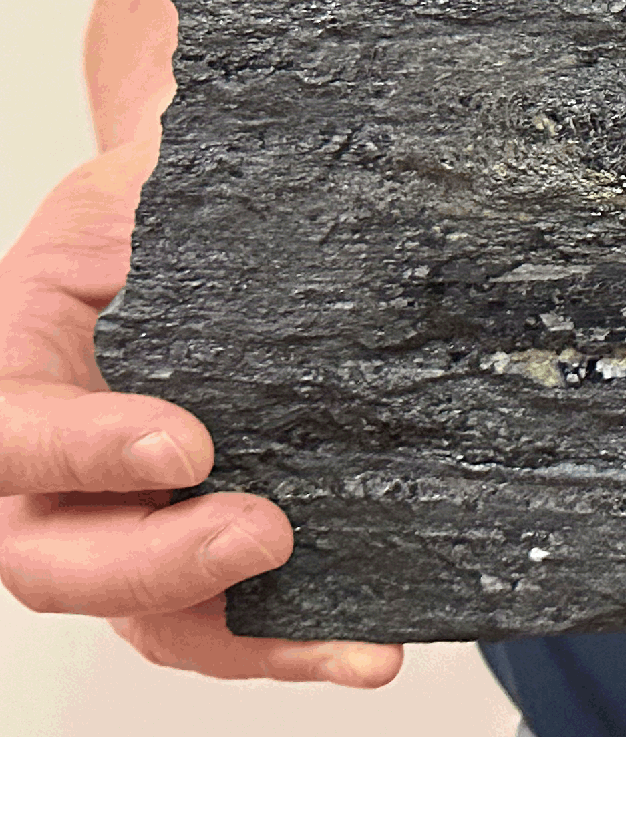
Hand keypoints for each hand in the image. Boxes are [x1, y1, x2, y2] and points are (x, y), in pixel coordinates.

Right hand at [0, 134, 400, 685]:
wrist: (190, 225)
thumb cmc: (156, 209)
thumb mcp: (138, 193)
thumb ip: (146, 227)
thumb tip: (213, 229)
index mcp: (16, 379)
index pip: (12, 439)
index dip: (83, 456)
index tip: (185, 442)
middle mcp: (52, 477)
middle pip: (60, 564)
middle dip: (161, 566)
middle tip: (266, 532)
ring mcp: (124, 527)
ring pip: (151, 619)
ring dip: (248, 639)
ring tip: (350, 644)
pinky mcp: (200, 552)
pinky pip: (227, 622)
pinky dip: (292, 644)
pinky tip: (371, 651)